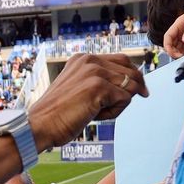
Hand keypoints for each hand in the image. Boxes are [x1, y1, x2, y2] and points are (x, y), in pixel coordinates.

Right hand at [29, 53, 148, 151]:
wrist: (40, 125)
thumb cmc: (57, 114)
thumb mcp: (77, 89)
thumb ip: (97, 82)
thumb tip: (130, 85)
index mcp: (82, 58)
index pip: (120, 59)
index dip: (133, 73)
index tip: (140, 86)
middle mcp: (89, 60)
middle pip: (130, 68)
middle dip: (137, 85)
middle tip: (144, 95)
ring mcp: (94, 72)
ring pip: (129, 86)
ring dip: (120, 103)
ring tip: (99, 113)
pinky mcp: (99, 87)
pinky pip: (125, 99)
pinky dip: (116, 111)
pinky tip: (96, 116)